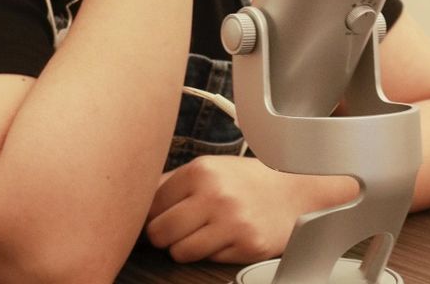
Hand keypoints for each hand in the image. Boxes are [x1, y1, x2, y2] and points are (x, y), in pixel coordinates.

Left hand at [145, 155, 357, 264]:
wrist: (294, 190)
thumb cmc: (245, 180)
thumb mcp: (209, 169)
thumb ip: (172, 183)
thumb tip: (136, 200)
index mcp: (200, 170)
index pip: (150, 204)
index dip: (151, 215)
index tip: (159, 217)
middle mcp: (214, 194)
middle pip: (159, 232)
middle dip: (164, 236)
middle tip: (176, 230)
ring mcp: (231, 221)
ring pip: (179, 252)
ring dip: (185, 248)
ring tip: (202, 233)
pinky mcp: (246, 245)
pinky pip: (208, 260)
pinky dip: (212, 253)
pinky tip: (224, 238)